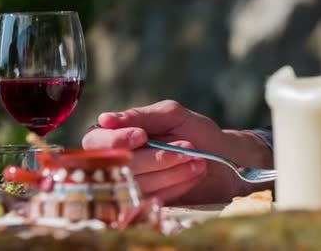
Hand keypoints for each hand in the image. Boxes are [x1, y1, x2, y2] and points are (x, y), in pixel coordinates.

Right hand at [82, 100, 272, 204]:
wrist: (224, 159)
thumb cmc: (197, 132)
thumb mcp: (172, 115)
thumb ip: (141, 116)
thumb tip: (104, 119)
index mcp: (117, 135)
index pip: (95, 142)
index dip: (116, 141)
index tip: (141, 136)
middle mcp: (119, 162)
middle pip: (118, 166)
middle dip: (155, 158)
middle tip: (187, 146)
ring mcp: (133, 186)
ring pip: (137, 185)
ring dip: (171, 171)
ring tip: (196, 159)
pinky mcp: (149, 205)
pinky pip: (153, 200)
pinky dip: (176, 186)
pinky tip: (194, 172)